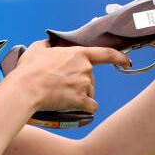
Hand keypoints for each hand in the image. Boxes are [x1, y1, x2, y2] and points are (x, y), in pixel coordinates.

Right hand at [9, 41, 129, 113]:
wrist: (27, 88)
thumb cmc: (30, 69)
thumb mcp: (37, 49)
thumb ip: (47, 46)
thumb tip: (48, 45)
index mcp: (78, 54)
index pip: (106, 54)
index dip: (119, 58)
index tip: (127, 62)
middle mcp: (86, 68)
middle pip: (91, 79)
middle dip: (80, 84)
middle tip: (62, 87)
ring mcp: (85, 85)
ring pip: (89, 93)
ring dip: (80, 96)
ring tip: (62, 97)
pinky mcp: (81, 100)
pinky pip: (90, 107)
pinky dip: (85, 109)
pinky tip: (75, 108)